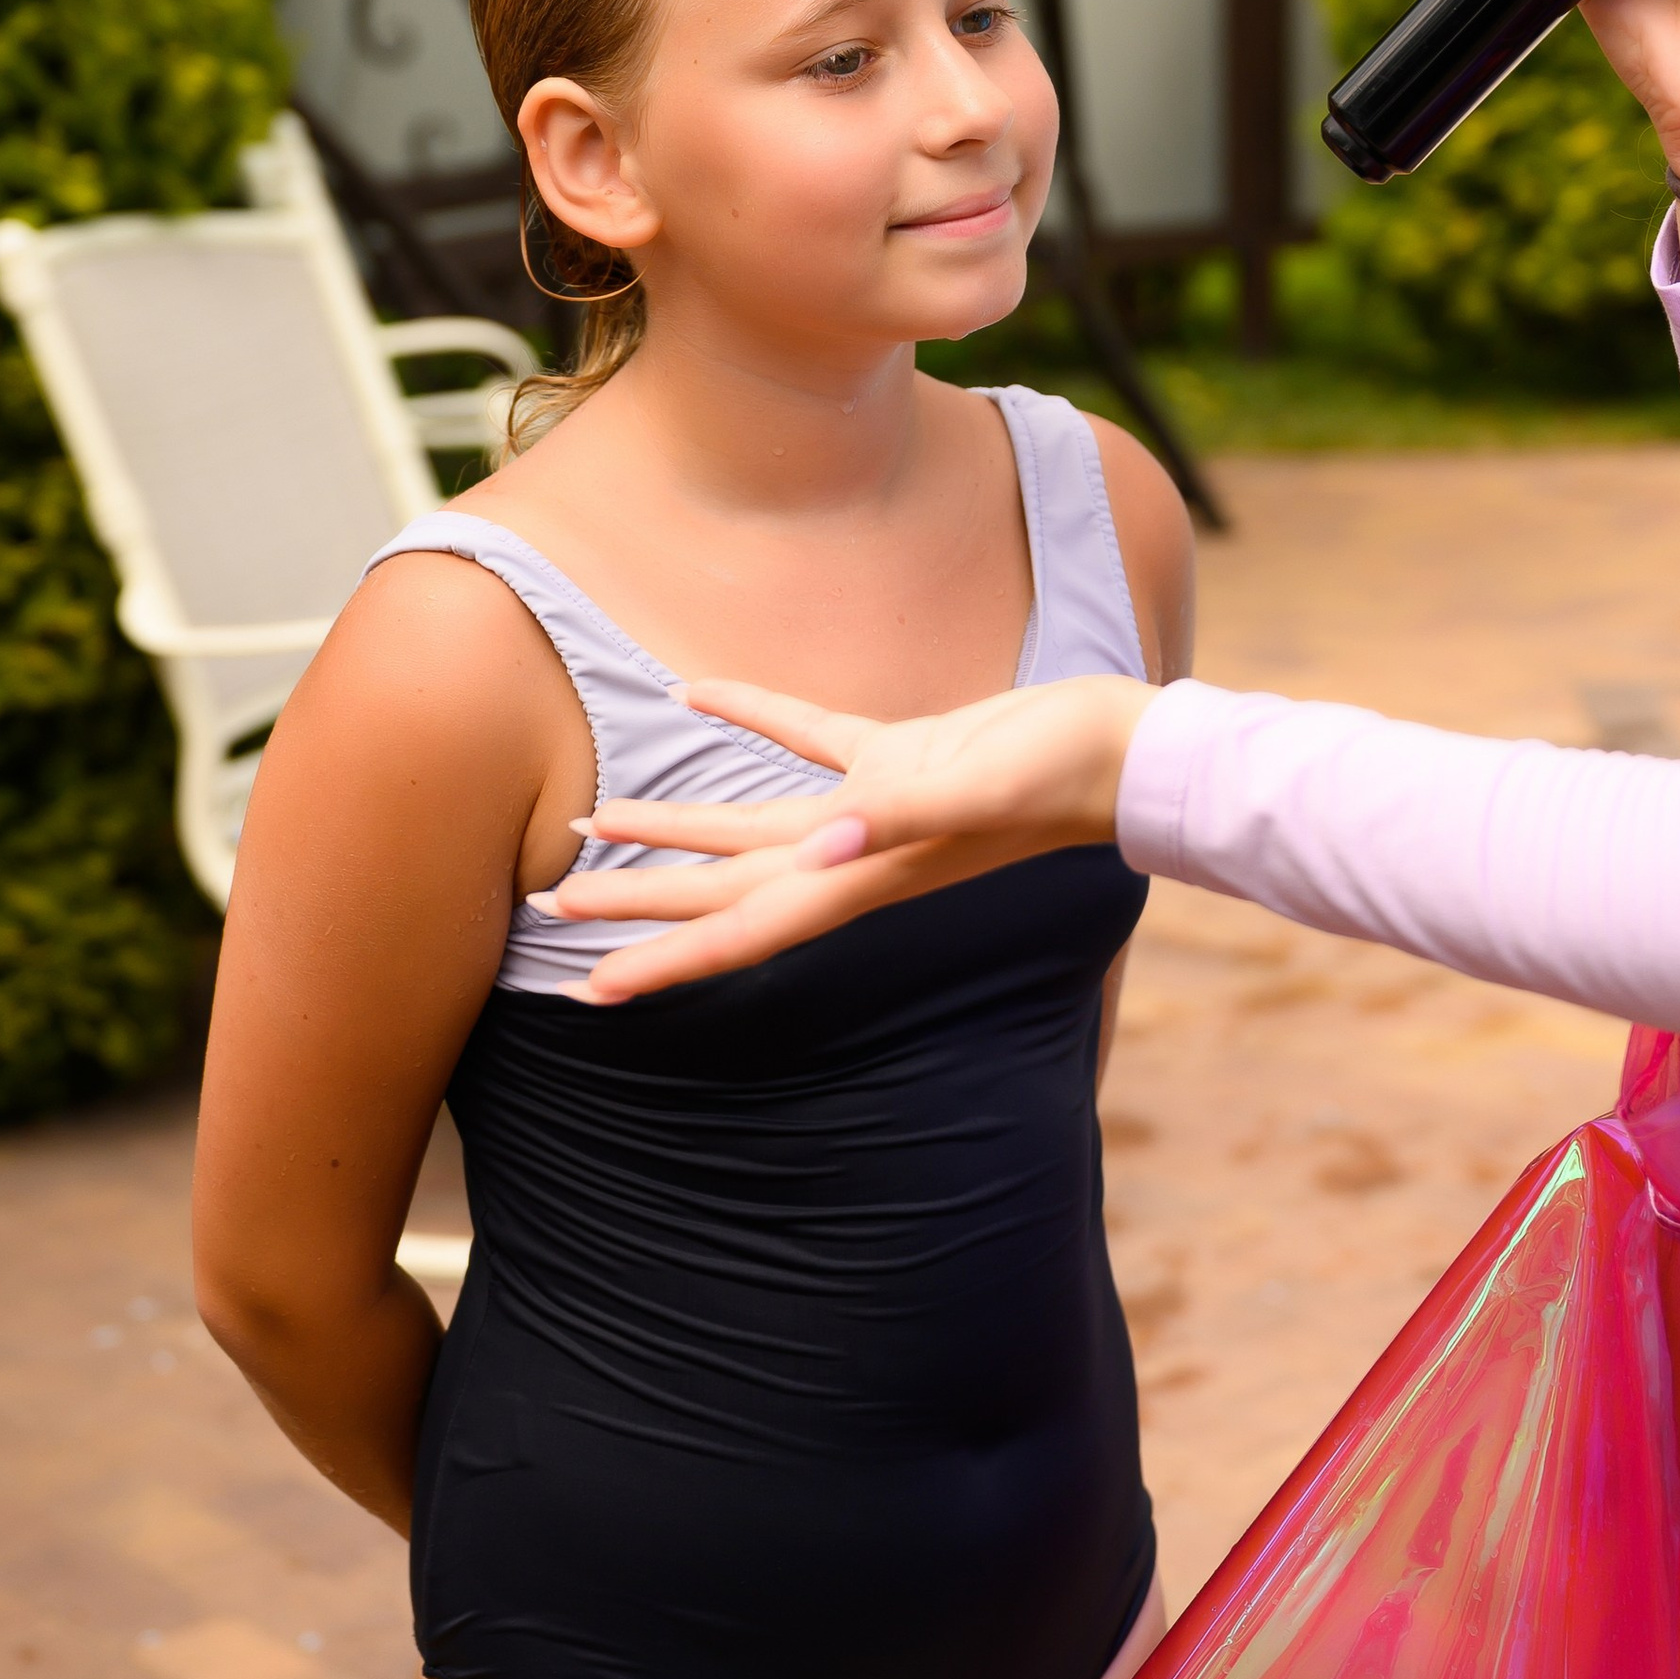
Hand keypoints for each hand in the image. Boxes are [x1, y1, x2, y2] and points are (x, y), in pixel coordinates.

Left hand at [539, 673, 1154, 1005]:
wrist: (1127, 749)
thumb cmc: (1061, 776)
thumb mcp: (983, 791)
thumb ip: (911, 813)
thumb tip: (836, 840)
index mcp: (865, 873)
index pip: (747, 927)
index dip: (669, 959)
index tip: (593, 987)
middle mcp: (856, 854)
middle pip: (725, 887)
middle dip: (639, 902)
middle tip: (552, 909)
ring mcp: (875, 807)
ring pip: (749, 823)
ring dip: (675, 825)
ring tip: (598, 821)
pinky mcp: (900, 755)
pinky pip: (803, 741)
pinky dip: (748, 718)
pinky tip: (694, 691)